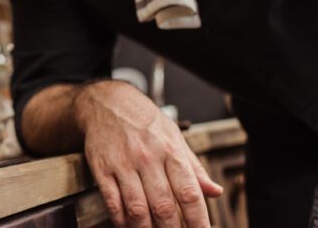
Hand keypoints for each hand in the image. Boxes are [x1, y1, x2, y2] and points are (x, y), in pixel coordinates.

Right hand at [75, 81, 222, 226]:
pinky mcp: (102, 168)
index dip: (198, 220)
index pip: (189, 193)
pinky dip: (121, 220)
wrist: (107, 102)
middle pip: (164, 206)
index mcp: (170, 150)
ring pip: (137, 209)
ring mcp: (123, 164)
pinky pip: (112, 202)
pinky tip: (128, 225)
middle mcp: (148, 157)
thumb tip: (215, 191)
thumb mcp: (174, 136)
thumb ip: (194, 167)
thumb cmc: (143, 120)